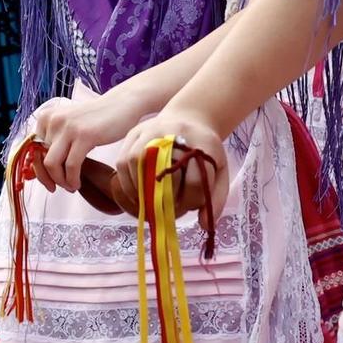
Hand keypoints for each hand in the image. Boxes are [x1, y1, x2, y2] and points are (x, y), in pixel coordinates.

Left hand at [32, 93, 142, 194]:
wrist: (122, 105)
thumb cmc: (96, 120)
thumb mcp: (69, 126)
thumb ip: (54, 142)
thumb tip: (39, 170)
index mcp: (47, 117)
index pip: (33, 150)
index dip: (39, 170)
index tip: (48, 181)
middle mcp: (54, 120)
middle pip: (41, 159)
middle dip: (49, 178)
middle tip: (60, 187)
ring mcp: (68, 127)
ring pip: (52, 165)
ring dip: (61, 181)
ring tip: (71, 186)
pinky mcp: (84, 135)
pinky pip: (71, 166)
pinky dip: (73, 180)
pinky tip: (78, 183)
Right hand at [114, 112, 230, 218]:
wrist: (190, 116)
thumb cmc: (204, 149)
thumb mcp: (219, 170)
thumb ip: (216, 199)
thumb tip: (204, 226)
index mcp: (201, 143)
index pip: (195, 181)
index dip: (191, 202)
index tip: (188, 206)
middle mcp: (174, 132)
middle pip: (162, 173)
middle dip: (164, 199)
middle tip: (167, 209)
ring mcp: (150, 130)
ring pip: (137, 165)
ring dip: (141, 191)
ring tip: (149, 203)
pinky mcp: (133, 133)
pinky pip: (122, 162)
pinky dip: (127, 183)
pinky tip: (137, 193)